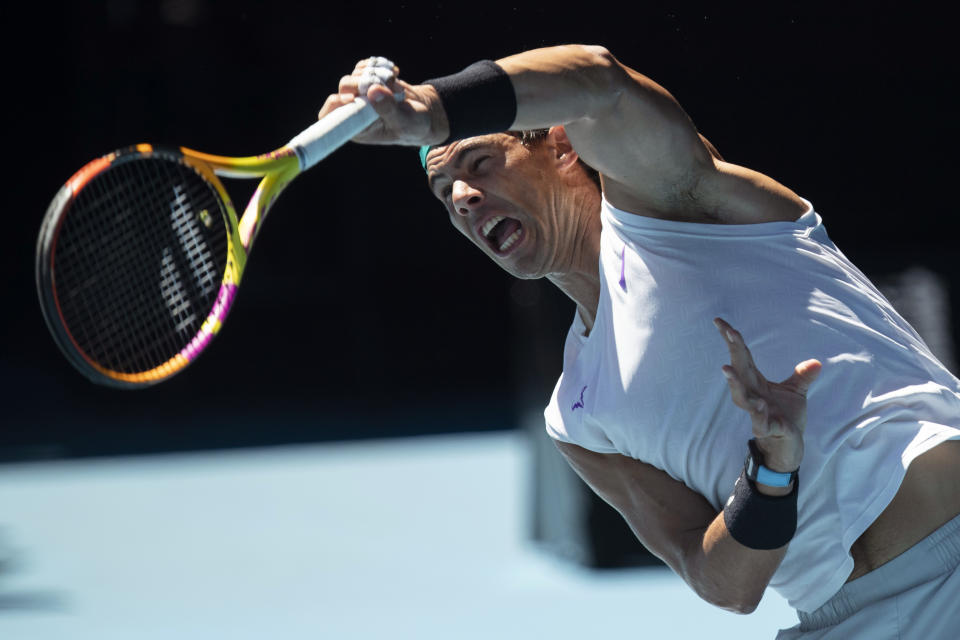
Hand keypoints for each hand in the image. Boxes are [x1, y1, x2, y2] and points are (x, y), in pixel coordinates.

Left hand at [317, 57, 448, 145]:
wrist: (425, 114)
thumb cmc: (414, 126)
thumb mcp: (404, 122)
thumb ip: (388, 109)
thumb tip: (372, 90)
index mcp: (357, 127)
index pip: (331, 117)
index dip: (335, 104)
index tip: (350, 97)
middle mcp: (355, 110)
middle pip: (344, 88)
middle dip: (361, 82)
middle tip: (383, 83)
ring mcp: (361, 94)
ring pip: (355, 74)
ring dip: (374, 72)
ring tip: (393, 80)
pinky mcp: (369, 81)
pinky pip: (365, 66)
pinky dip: (378, 65)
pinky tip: (393, 73)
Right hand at [714, 317, 821, 473]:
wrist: (788, 447)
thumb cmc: (786, 418)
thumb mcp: (796, 393)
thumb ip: (802, 376)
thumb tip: (817, 362)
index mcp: (756, 382)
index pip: (742, 356)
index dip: (732, 339)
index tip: (719, 321)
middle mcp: (752, 395)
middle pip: (739, 369)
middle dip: (733, 351)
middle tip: (728, 331)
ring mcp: (757, 412)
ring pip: (741, 397)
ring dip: (734, 383)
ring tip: (726, 368)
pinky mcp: (768, 429)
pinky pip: (761, 422)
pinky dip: (759, 415)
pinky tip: (760, 405)